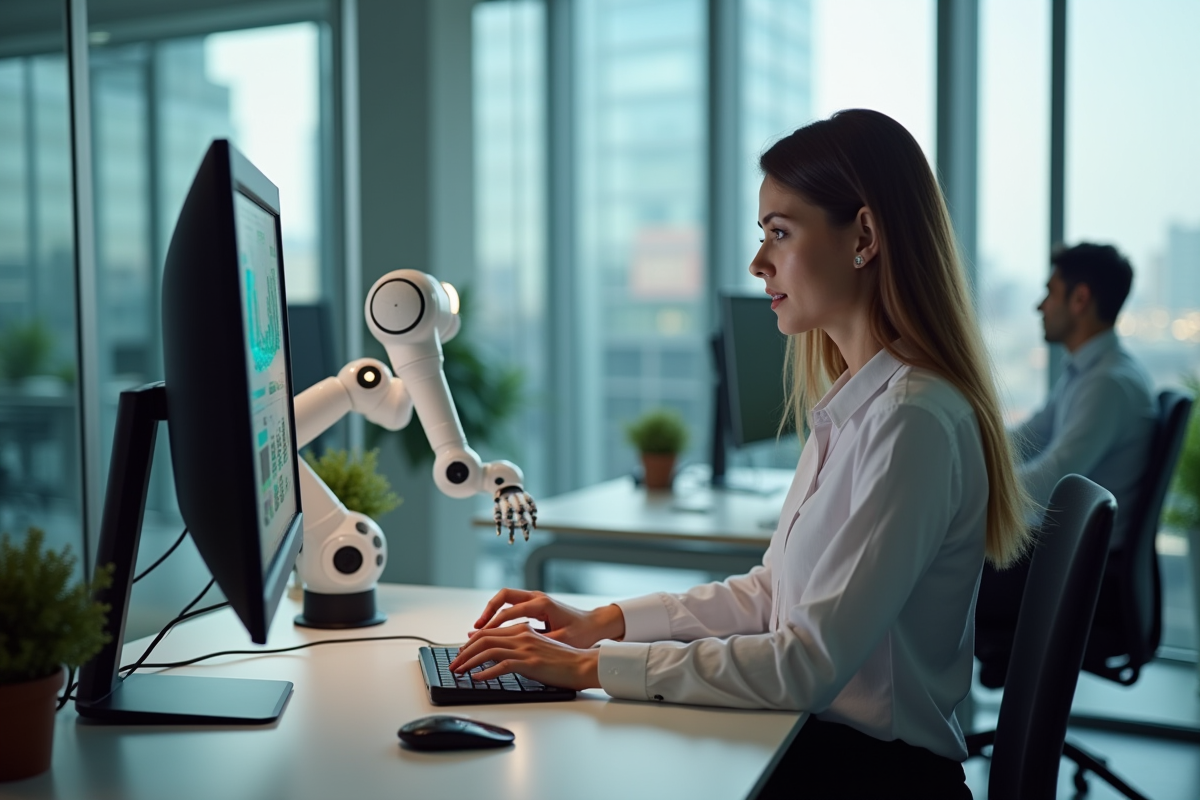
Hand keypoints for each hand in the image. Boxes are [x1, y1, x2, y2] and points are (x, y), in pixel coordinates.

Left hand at [449, 623, 600, 688]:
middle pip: (484, 639)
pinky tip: (477, 679)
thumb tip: (500, 656)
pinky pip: (501, 666)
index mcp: (523, 630)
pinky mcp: (530, 663)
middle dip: (464, 652)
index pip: (489, 632)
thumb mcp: (539, 647)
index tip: (461, 652)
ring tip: (459, 671)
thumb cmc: (563, 661)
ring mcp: (525, 649)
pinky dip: (486, 673)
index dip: (471, 642)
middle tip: (454, 664)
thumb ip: (520, 646)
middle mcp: (522, 636)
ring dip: (469, 661)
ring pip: (489, 650)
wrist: (583, 665)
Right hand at [470, 588, 624, 648]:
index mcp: (542, 604)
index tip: (480, 635)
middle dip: (487, 612)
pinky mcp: (536, 605)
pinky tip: (494, 630)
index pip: (510, 610)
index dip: (493, 624)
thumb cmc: (582, 633)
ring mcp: (536, 599)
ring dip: (492, 612)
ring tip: (479, 629)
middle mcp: (537, 597)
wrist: (596, 624)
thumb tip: (516, 650)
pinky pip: (513, 605)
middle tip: (475, 629)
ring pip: (506, 599)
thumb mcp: (561, 640)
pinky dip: (501, 615)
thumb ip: (539, 642)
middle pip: (503, 596)